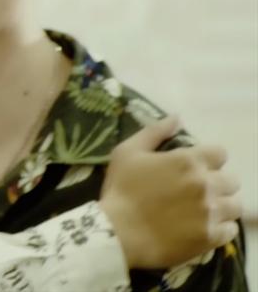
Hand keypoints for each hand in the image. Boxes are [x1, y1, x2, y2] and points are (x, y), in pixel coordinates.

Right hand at [100, 116, 241, 268]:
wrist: (117, 232)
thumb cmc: (121, 189)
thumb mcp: (127, 152)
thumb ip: (154, 132)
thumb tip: (177, 117)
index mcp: (189, 161)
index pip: (221, 153)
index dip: (209, 159)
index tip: (196, 166)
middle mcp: (207, 184)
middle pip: (232, 180)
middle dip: (218, 182)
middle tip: (198, 189)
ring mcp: (211, 212)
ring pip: (235, 205)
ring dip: (223, 205)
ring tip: (205, 209)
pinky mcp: (211, 236)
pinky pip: (231, 230)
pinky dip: (221, 227)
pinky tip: (204, 226)